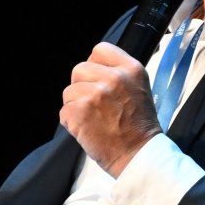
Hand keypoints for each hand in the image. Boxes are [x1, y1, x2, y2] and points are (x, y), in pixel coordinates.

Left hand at [60, 41, 162, 177]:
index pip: (100, 50)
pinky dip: (71, 123)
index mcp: (131, 69)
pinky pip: (64, 111)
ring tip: (93, 119)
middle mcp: (114, 77)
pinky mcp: (81, 111)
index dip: (95, 65)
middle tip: (94, 104)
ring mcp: (96, 94)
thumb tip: (95, 69)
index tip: (97, 79)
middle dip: (82, 86)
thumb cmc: (139, 127)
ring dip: (76, 106)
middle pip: (79, 69)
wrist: (139, 155)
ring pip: (69, 91)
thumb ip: (119, 74)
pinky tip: (87, 129)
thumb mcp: (140, 88)